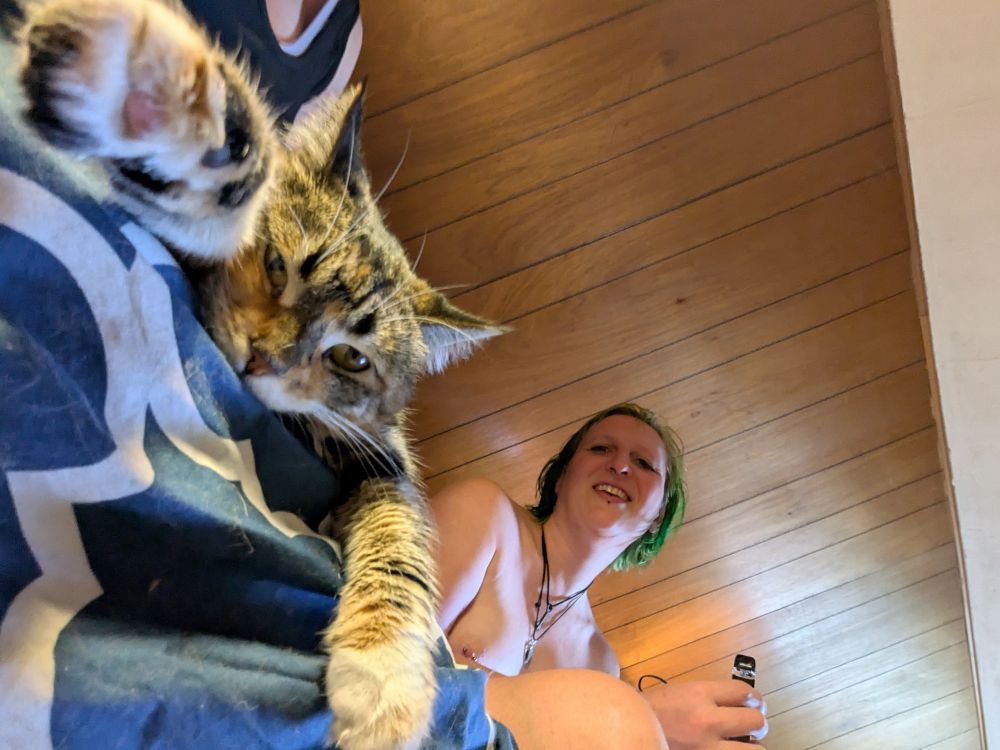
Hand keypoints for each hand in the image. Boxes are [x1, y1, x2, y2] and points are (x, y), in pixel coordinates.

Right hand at [640, 679, 767, 749]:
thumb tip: (739, 702)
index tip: (755, 701)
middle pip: (756, 720)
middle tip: (751, 724)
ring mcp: (707, 747)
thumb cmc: (652, 711)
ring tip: (743, 744)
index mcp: (699, 694)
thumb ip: (708, 696)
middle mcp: (707, 720)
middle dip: (757, 722)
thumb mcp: (680, 692)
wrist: (628, 733)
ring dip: (752, 746)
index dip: (755, 697)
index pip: (744, 692)